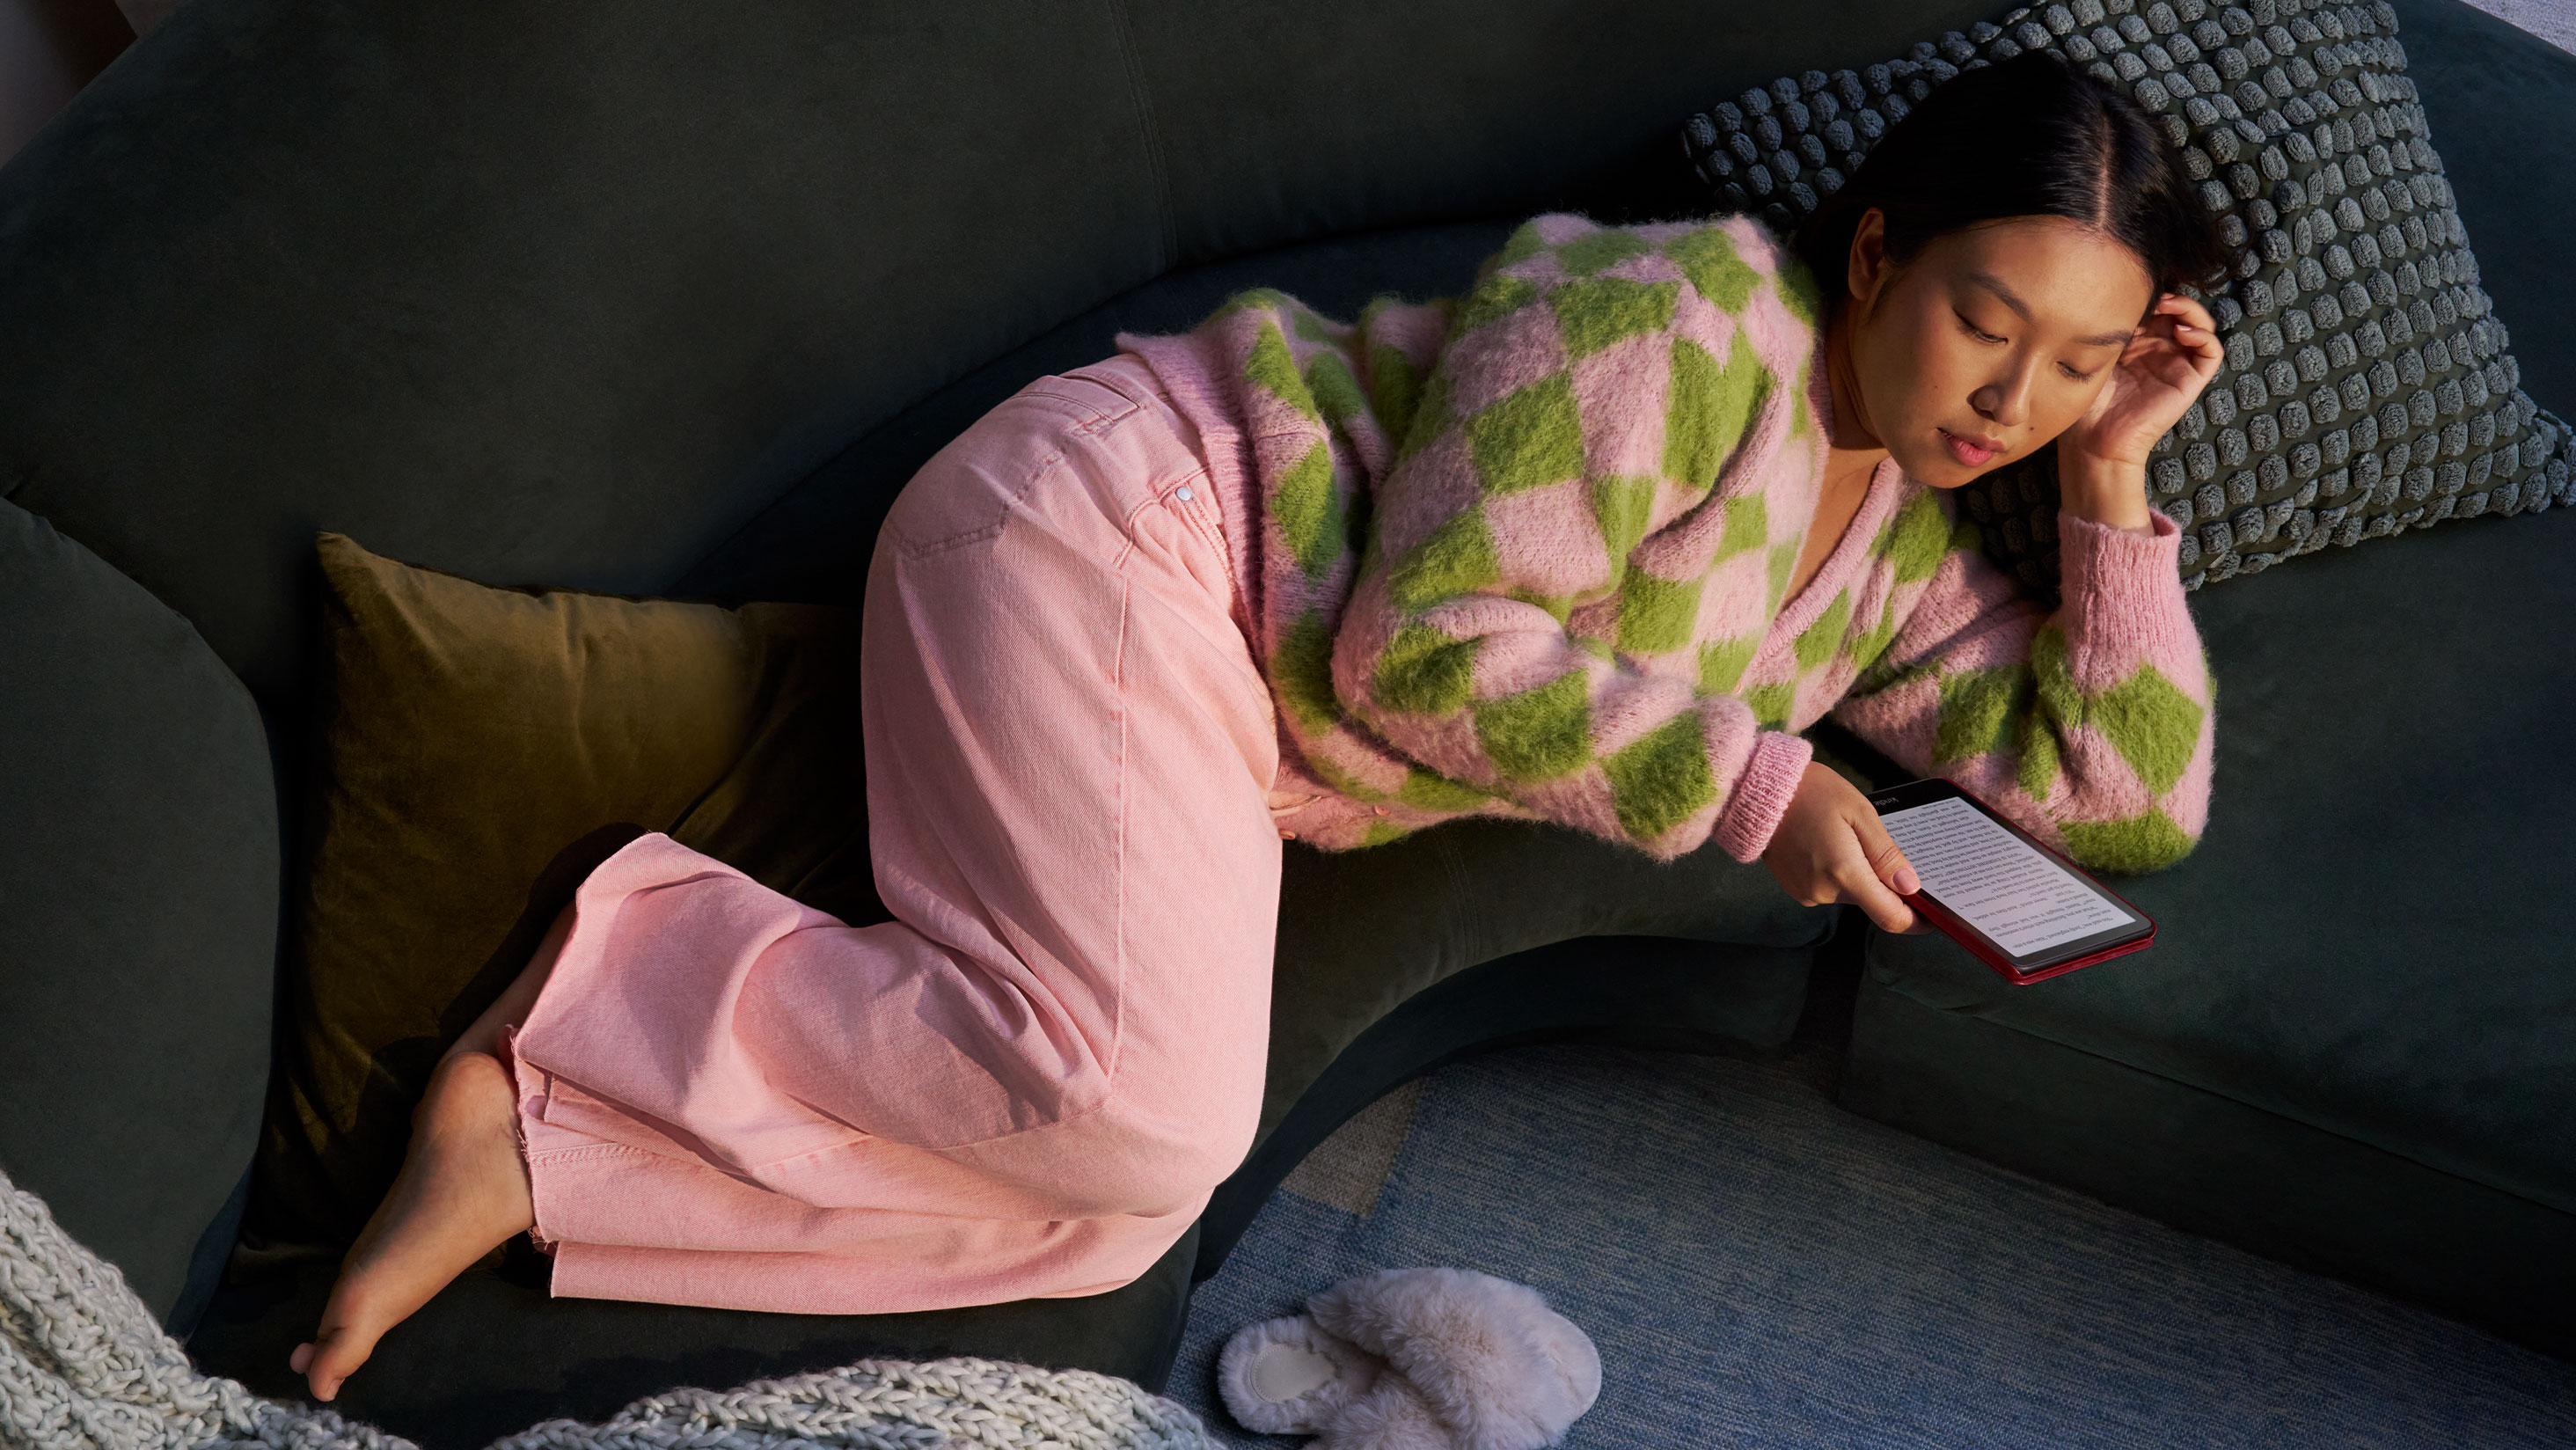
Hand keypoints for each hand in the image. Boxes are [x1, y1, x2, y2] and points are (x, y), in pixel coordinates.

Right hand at [1760, 761, 1931, 934]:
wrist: (1756, 790)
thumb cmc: (1811, 792)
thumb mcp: (1859, 812)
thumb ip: (1886, 853)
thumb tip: (1910, 886)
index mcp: (1845, 873)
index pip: (1890, 916)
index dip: (1916, 921)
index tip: (1933, 915)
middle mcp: (1825, 892)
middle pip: (1871, 901)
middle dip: (1881, 881)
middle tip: (1874, 842)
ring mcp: (1806, 893)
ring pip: (1849, 893)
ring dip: (1857, 873)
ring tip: (1844, 835)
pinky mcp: (1795, 889)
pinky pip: (1828, 888)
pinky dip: (1836, 872)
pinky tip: (1826, 843)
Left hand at [2059, 291, 2226, 468]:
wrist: (2094, 437)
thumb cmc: (2087, 399)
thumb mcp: (2098, 353)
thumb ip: (2116, 326)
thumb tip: (2126, 294)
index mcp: (2137, 342)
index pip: (2156, 308)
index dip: (2150, 296)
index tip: (2132, 292)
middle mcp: (2160, 350)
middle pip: (2180, 311)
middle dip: (2170, 297)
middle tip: (2154, 295)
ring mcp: (2177, 364)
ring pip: (2201, 325)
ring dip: (2191, 309)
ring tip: (2170, 306)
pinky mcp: (2191, 381)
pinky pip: (2212, 352)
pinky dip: (2204, 336)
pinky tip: (2183, 332)